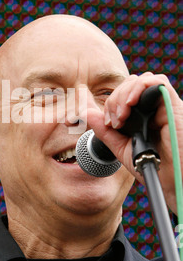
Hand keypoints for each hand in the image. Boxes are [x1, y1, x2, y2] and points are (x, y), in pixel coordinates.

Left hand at [87, 72, 182, 214]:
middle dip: (115, 99)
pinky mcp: (174, 105)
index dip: (111, 103)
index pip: (125, 93)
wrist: (172, 181)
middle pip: (131, 84)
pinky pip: (158, 82)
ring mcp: (165, 105)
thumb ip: (105, 131)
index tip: (109, 124)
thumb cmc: (152, 166)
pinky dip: (140, 87)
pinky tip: (131, 104)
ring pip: (142, 80)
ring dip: (125, 94)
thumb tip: (86, 113)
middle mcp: (156, 107)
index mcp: (145, 114)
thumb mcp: (122, 147)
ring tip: (121, 116)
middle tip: (114, 122)